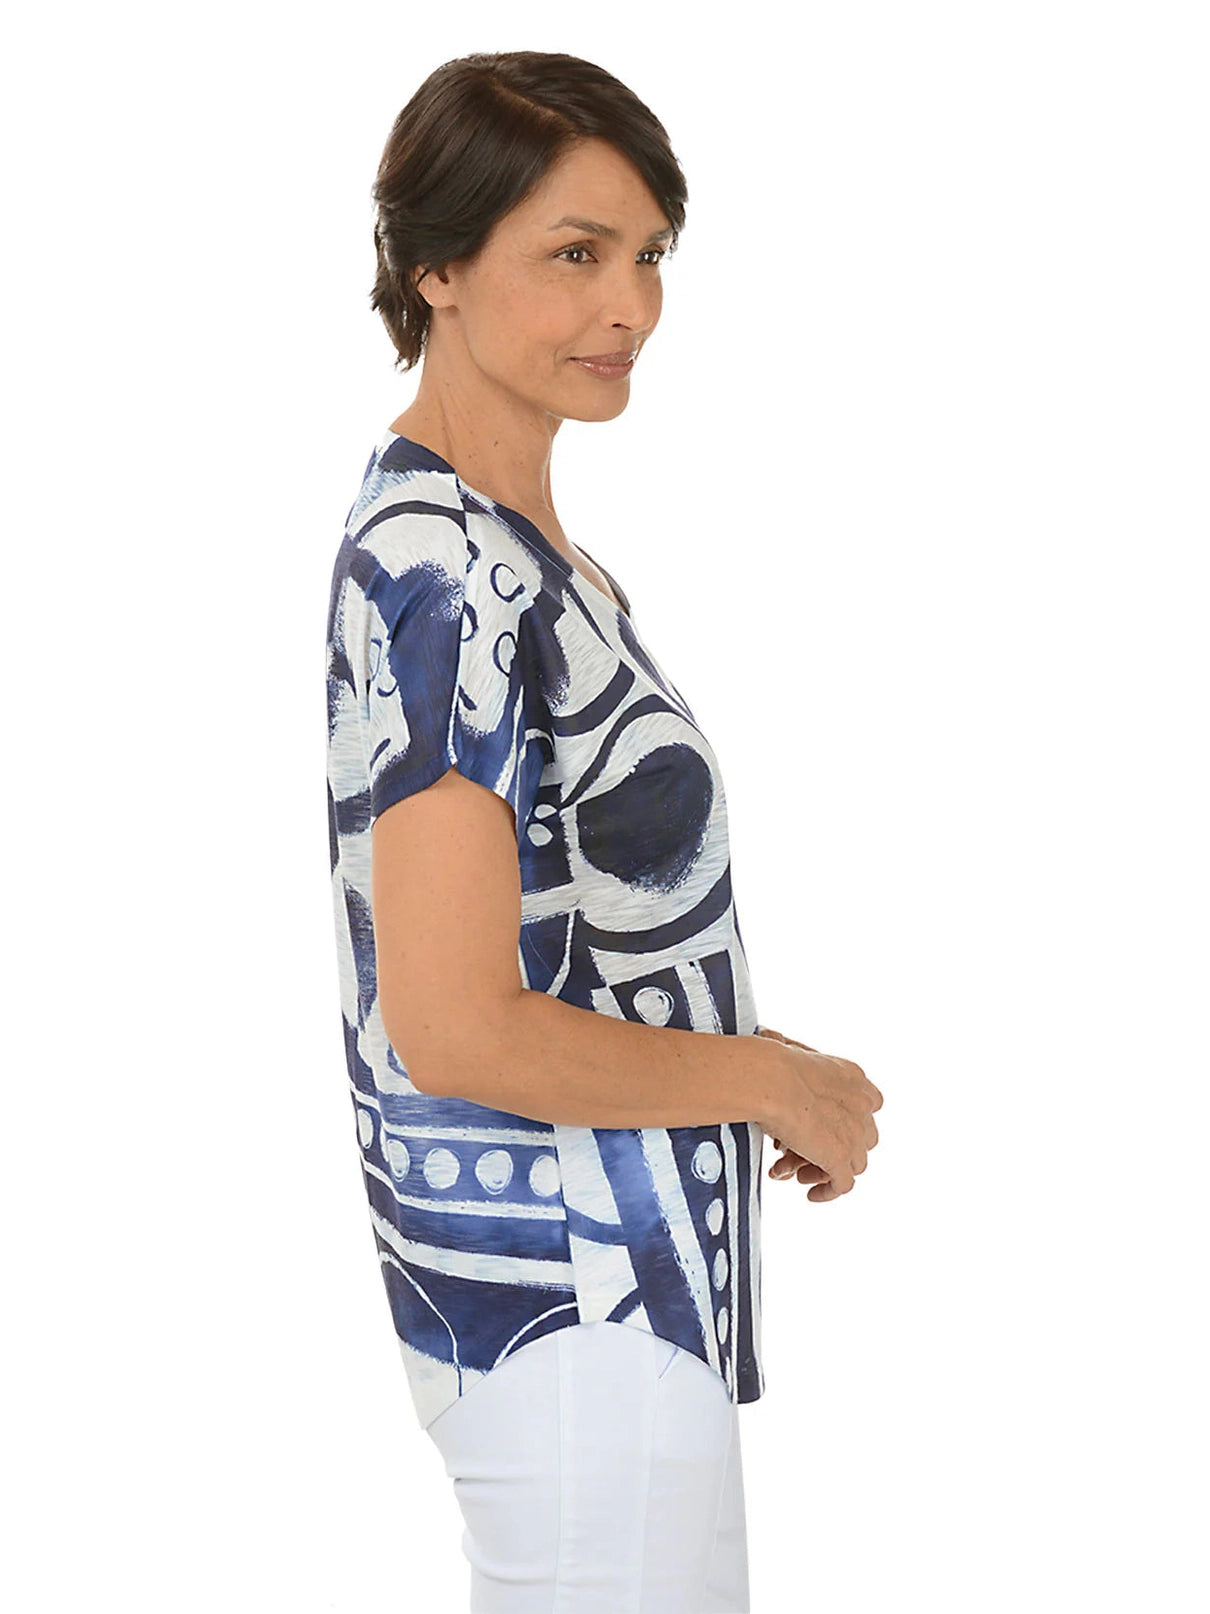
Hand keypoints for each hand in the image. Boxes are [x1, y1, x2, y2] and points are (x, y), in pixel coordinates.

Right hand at [756, 1025, 881, 1201]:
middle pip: (864, 1137)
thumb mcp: (789, 1049)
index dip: (847, 1120)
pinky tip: (811, 1193)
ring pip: (854, 1163)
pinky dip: (828, 1191)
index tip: (824, 1126)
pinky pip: (842, 1185)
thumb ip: (793, 1053)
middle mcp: (861, 1106)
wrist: (771, 1080)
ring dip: (828, 1169)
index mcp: (853, 1077)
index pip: (867, 1104)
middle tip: (808, 1151)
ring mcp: (854, 1134)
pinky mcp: (841, 1159)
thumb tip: (769, 1039)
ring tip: (801, 1172)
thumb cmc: (771, 1062)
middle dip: (839, 1147)